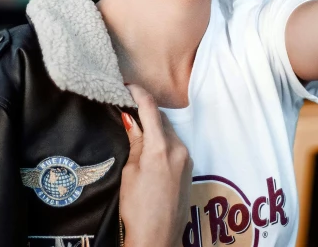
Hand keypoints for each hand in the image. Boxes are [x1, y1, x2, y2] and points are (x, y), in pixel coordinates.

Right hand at [120, 84, 192, 246]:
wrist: (158, 239)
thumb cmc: (137, 209)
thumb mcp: (130, 172)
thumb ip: (135, 142)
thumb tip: (131, 118)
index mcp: (161, 147)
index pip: (150, 108)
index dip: (138, 93)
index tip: (127, 86)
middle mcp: (179, 148)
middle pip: (161, 118)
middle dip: (145, 110)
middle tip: (128, 106)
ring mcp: (187, 158)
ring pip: (169, 131)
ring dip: (155, 126)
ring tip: (137, 126)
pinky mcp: (189, 169)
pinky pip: (175, 145)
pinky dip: (163, 140)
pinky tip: (151, 147)